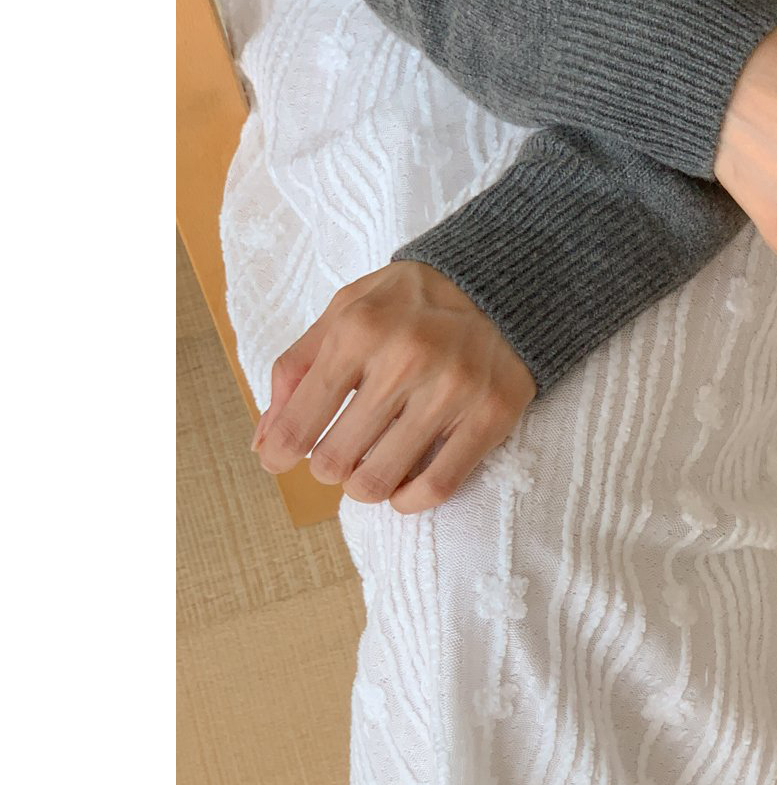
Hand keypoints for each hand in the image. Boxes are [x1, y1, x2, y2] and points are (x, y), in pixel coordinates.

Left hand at [249, 261, 536, 514]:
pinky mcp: (490, 415)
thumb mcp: (345, 310)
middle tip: (339, 455)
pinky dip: (409, 500)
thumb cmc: (413, 301)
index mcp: (359, 331)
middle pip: (336, 460)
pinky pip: (438, 485)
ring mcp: (451, 391)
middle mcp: (404, 361)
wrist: (502, 284)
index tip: (281, 458)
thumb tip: (266, 441)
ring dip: (364, 487)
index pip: (300, 421)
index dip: (280, 452)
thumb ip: (297, 368)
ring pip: (381, 480)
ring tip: (370, 470)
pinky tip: (403, 490)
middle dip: (327, 467)